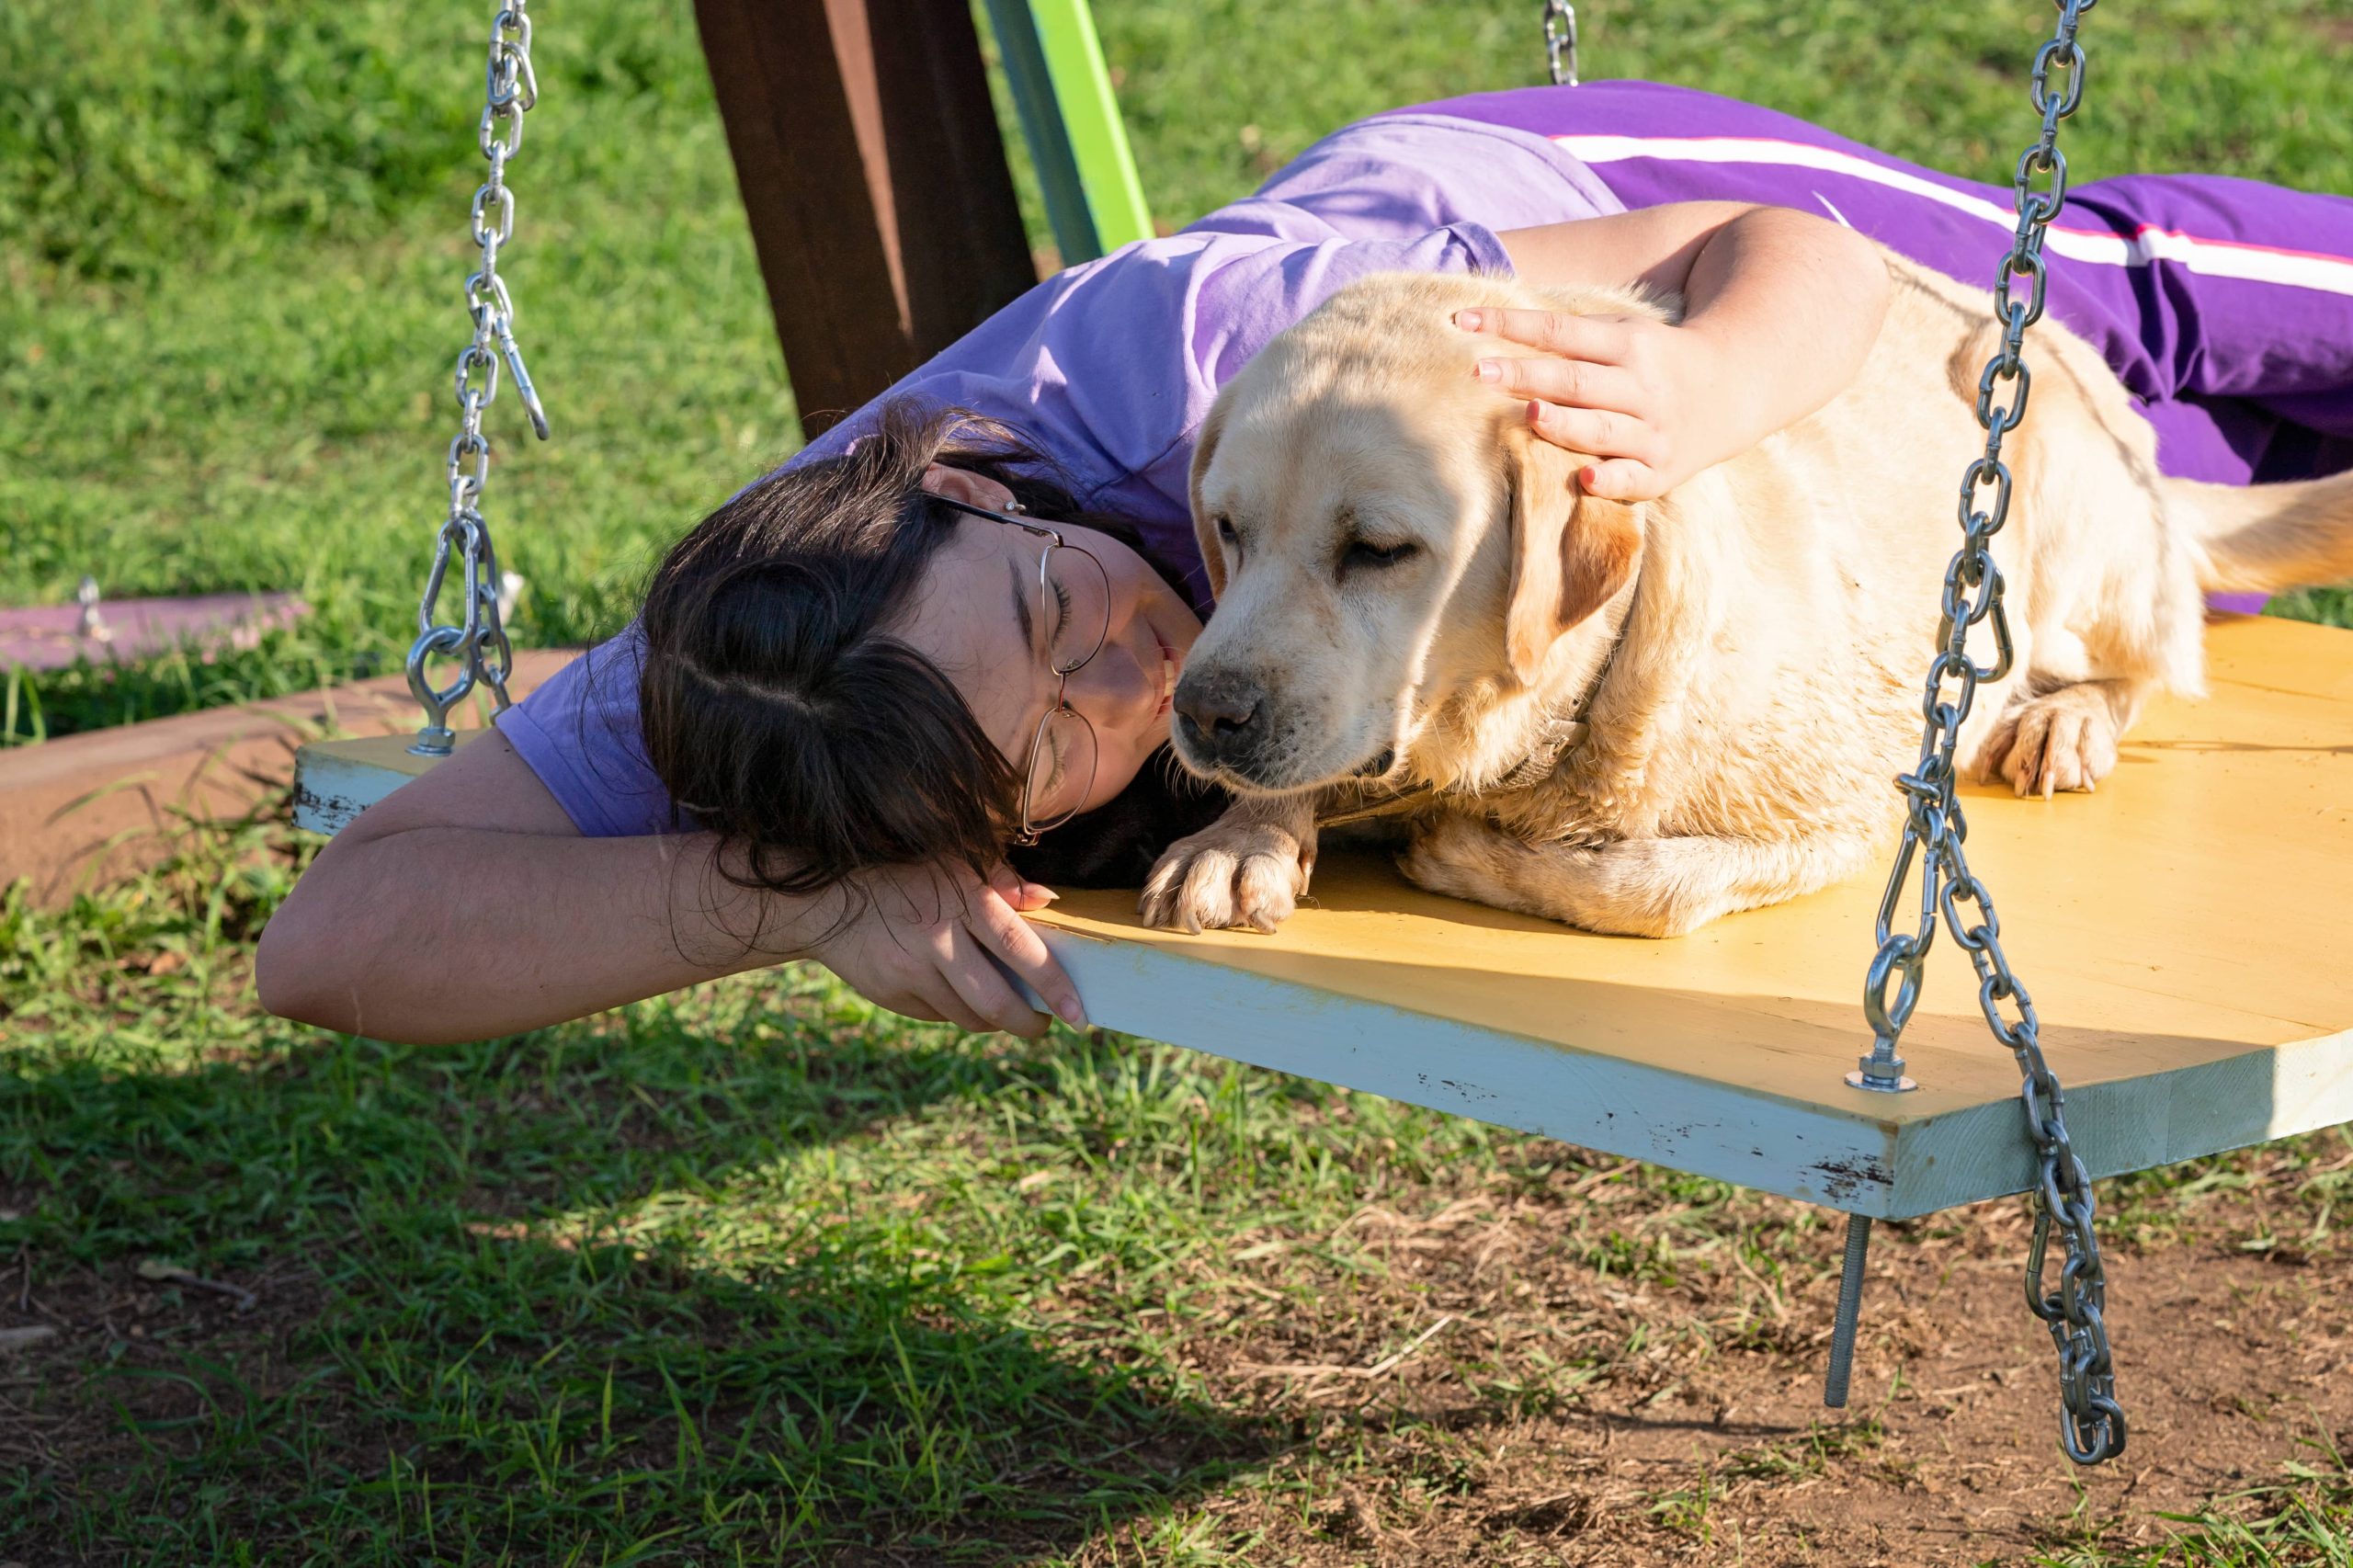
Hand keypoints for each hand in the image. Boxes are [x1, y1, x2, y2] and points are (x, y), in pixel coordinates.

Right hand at [807, 860, 1087, 1037]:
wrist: (825, 898)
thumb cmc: (902, 872)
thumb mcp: (952, 860)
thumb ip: (1002, 880)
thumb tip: (1048, 899)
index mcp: (964, 900)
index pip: (1022, 951)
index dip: (1055, 988)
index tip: (1080, 1015)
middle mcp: (938, 940)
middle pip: (997, 1003)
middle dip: (1030, 1023)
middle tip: (1044, 1024)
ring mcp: (911, 971)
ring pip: (969, 1016)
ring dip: (995, 1020)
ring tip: (1006, 1009)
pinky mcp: (891, 994)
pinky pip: (938, 1016)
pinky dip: (958, 1012)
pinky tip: (958, 994)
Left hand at [1457, 308, 1731, 501]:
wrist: (1735, 386)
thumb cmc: (1652, 360)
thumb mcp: (1622, 334)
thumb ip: (1567, 337)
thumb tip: (1489, 330)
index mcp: (1628, 343)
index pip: (1560, 331)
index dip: (1511, 324)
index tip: (1462, 321)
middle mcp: (1641, 386)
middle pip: (1576, 380)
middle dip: (1527, 375)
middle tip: (1479, 371)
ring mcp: (1653, 430)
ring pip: (1603, 429)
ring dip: (1565, 424)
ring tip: (1530, 416)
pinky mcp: (1662, 470)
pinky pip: (1634, 479)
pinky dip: (1611, 480)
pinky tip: (1584, 479)